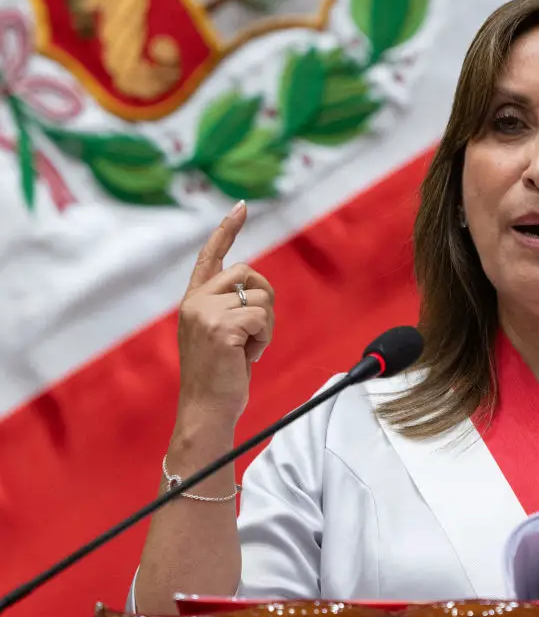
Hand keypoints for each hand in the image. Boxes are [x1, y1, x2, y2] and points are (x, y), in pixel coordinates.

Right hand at [176, 200, 274, 425]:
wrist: (206, 409)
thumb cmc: (219, 376)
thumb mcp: (221, 333)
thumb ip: (230, 308)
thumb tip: (256, 289)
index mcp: (194, 300)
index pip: (210, 256)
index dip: (227, 230)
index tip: (241, 207)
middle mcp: (195, 301)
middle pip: (249, 273)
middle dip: (264, 300)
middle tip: (255, 333)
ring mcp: (205, 313)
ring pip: (261, 297)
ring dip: (266, 325)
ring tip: (248, 349)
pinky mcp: (221, 327)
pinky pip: (262, 318)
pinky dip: (265, 338)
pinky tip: (249, 356)